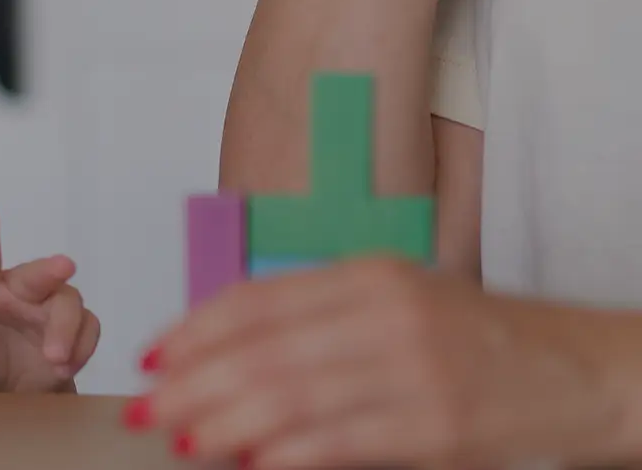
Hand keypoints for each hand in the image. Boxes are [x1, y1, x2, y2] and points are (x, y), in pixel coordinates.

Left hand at [0, 204, 99, 391]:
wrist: (8, 394)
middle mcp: (19, 289)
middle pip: (37, 273)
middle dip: (50, 268)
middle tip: (64, 267)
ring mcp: (50, 306)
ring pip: (68, 301)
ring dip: (65, 329)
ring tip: (54, 360)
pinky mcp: (76, 327)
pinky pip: (88, 326)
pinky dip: (82, 346)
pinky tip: (66, 367)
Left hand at [132, 256, 634, 468]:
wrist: (579, 372)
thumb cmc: (477, 339)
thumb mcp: (396, 300)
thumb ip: (316, 314)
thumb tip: (222, 348)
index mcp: (369, 275)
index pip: (255, 300)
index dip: (192, 331)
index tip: (151, 357)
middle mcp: (386, 316)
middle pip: (260, 351)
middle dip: (191, 383)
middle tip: (149, 408)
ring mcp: (413, 372)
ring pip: (289, 398)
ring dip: (224, 423)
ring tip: (185, 440)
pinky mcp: (435, 427)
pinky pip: (339, 443)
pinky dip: (286, 454)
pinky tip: (251, 462)